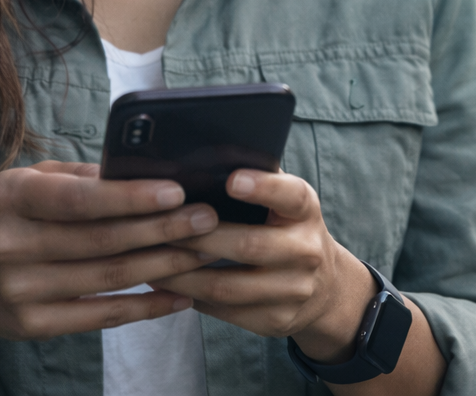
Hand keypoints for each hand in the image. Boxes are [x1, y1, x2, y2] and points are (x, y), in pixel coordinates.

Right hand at [0, 160, 219, 341]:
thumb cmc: (10, 218)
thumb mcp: (30, 182)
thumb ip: (81, 174)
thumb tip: (143, 168)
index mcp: (9, 198)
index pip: (78, 199)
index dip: (130, 197)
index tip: (177, 192)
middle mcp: (8, 245)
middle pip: (101, 240)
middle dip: (162, 229)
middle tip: (207, 218)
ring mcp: (18, 290)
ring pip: (108, 278)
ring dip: (163, 265)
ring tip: (202, 251)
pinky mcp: (32, 326)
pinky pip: (101, 317)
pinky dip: (146, 307)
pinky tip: (179, 296)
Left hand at [154, 169, 376, 362]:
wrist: (325, 288)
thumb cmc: (288, 230)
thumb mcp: (286, 202)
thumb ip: (259, 181)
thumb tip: (206, 156)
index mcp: (306, 211)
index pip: (291, 195)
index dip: (263, 187)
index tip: (231, 180)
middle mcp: (306, 250)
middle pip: (248, 246)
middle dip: (198, 238)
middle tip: (159, 228)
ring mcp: (294, 290)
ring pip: (227, 286)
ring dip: (183, 275)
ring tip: (150, 261)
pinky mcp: (276, 320)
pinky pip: (224, 311)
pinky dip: (191, 297)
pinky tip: (167, 286)